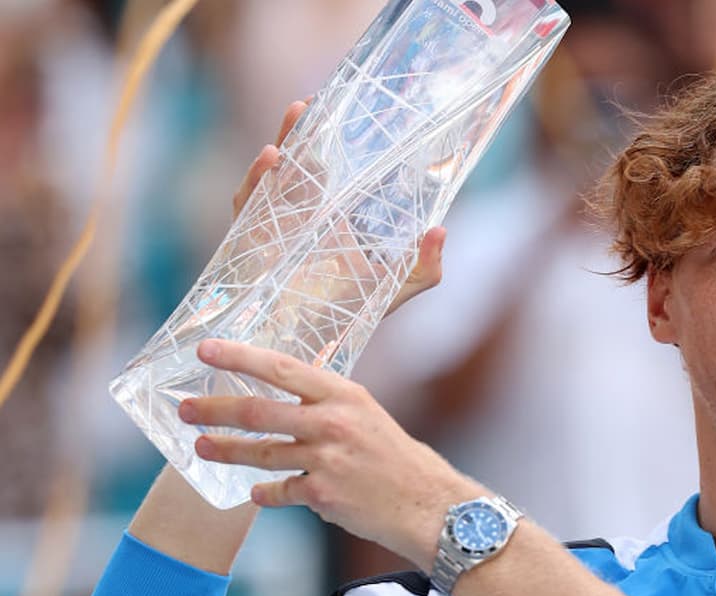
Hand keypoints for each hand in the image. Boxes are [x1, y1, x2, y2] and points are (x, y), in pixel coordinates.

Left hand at [179, 338, 483, 566]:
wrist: (428, 504)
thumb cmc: (396, 458)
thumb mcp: (366, 415)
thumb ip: (326, 404)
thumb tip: (282, 395)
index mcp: (344, 395)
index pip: (281, 368)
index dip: (239, 357)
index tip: (206, 349)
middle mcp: (333, 422)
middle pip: (259, 411)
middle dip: (214, 409)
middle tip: (184, 409)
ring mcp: (327, 459)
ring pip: (261, 453)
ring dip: (226, 451)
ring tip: (202, 448)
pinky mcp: (322, 494)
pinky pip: (278, 491)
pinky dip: (264, 493)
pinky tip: (254, 493)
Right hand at [232, 99, 446, 316]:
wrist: (308, 342)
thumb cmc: (348, 314)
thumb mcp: (395, 287)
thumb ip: (424, 266)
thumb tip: (441, 230)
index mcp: (327, 216)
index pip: (324, 169)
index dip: (325, 141)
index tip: (337, 111)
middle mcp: (296, 215)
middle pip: (293, 162)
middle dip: (297, 132)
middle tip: (307, 105)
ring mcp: (271, 225)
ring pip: (269, 178)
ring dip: (277, 149)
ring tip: (291, 122)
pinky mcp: (250, 242)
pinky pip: (247, 206)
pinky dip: (255, 182)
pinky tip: (271, 161)